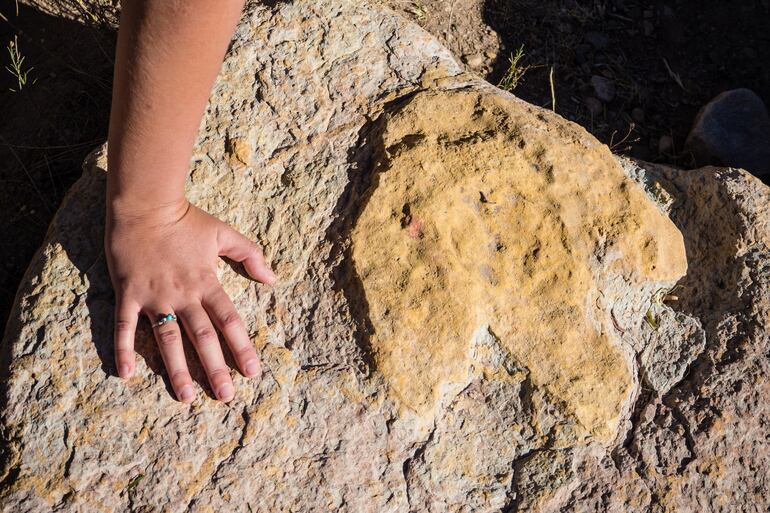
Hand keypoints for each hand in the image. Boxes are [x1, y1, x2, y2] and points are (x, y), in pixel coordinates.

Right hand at [104, 198, 275, 402]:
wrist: (144, 204)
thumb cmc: (186, 219)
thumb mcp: (224, 233)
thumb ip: (250, 255)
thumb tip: (273, 278)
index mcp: (207, 282)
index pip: (229, 321)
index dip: (241, 347)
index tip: (251, 372)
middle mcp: (183, 294)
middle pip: (202, 337)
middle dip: (215, 368)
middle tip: (224, 396)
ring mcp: (154, 296)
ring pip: (168, 339)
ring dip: (177, 369)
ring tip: (187, 396)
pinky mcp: (128, 294)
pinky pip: (125, 326)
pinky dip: (123, 350)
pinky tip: (126, 375)